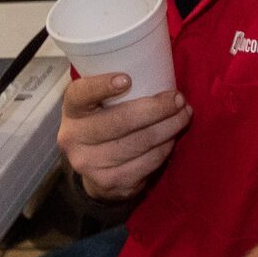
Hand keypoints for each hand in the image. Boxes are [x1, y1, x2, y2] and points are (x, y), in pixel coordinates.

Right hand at [58, 70, 190, 201]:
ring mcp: (89, 163)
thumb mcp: (101, 104)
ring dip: (169, 128)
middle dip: (157, 109)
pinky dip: (164, 149)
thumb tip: (162, 74)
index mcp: (73, 110)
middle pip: (120, 122)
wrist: (94, 170)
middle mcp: (74, 138)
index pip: (80, 94)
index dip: (101, 87)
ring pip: (138, 143)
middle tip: (179, 99)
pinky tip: (171, 139)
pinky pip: (146, 164)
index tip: (127, 79)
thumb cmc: (105, 123)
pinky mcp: (109, 182)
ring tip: (184, 116)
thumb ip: (119, 89)